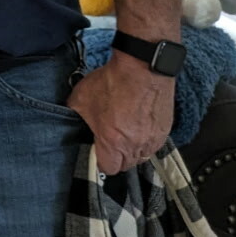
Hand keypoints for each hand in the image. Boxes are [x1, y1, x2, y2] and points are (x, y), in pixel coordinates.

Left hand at [67, 55, 175, 174]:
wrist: (142, 67)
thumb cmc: (114, 82)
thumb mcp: (81, 98)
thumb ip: (74, 115)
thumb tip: (70, 121)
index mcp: (113, 142)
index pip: (108, 169)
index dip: (100, 162)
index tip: (98, 152)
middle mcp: (135, 145)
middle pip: (126, 165)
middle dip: (116, 157)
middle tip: (110, 142)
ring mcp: (153, 139)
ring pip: (141, 156)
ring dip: (132, 149)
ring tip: (125, 133)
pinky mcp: (165, 130)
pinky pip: (154, 144)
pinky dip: (146, 139)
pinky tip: (138, 125)